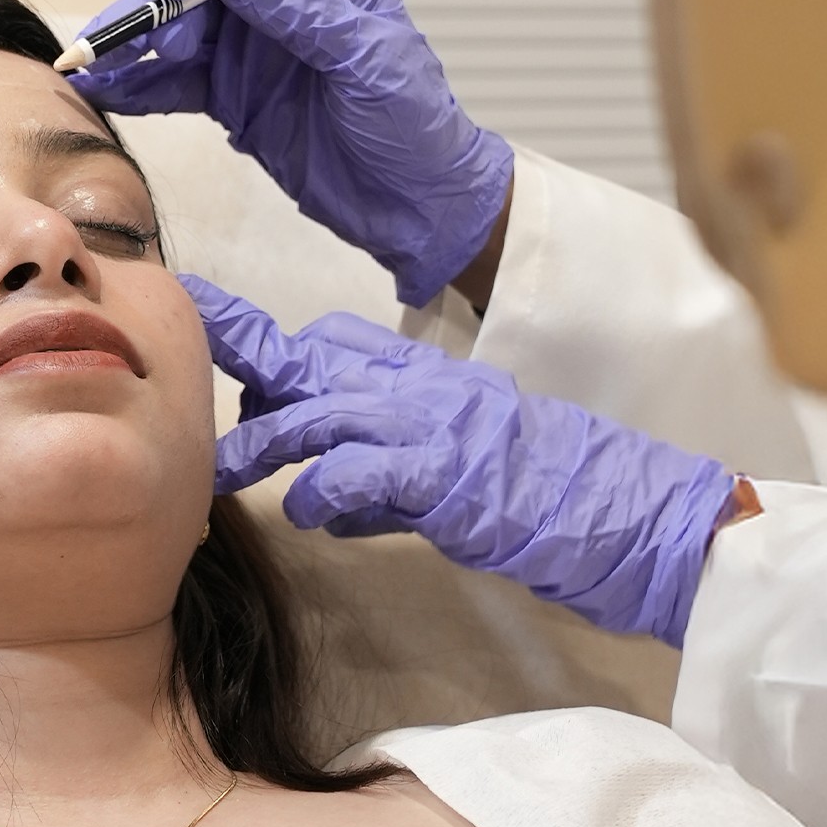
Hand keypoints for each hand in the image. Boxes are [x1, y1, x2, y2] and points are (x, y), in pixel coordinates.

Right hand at [73, 0, 513, 306]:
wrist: (415, 206)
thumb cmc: (416, 127)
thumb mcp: (370, 62)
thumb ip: (304, 12)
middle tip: (154, 34)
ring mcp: (251, 47)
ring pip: (177, 24)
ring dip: (136, 39)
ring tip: (98, 61)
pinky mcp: (231, 96)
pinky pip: (173, 81)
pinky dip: (137, 84)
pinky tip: (105, 90)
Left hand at [187, 275, 730, 645]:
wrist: (640, 514)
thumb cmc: (546, 498)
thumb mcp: (450, 473)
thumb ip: (379, 476)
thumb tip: (316, 496)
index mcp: (423, 378)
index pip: (325, 343)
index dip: (255, 336)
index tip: (194, 312)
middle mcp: (421, 387)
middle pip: (308, 360)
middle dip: (246, 370)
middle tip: (187, 382)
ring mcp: (435, 426)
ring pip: (321, 411)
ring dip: (263, 441)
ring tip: (220, 473)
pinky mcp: (450, 476)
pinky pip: (367, 471)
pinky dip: (328, 490)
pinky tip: (312, 513)